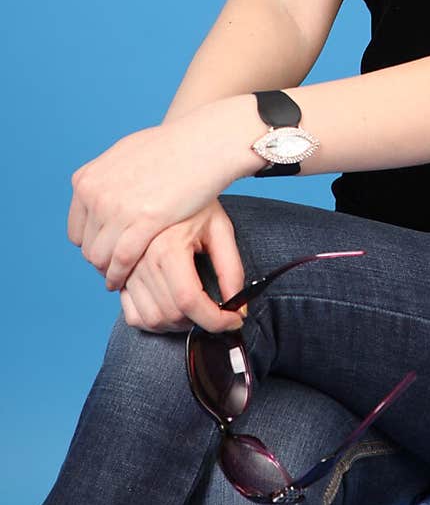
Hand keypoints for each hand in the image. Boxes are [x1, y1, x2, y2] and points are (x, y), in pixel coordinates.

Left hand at [68, 97, 256, 290]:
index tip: (109, 251)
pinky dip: (119, 275)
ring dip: (109, 271)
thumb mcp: (123, 154)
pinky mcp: (143, 221)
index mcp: (87, 179)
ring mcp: (117, 207)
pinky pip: (121, 260)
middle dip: (102, 259)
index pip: (76, 229)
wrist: (201, 143)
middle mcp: (95, 193)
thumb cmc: (171, 147)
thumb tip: (99, 191)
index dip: (93, 244)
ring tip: (122, 277)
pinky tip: (125, 280)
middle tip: (118, 268)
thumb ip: (106, 176)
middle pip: (87, 245)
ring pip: (99, 257)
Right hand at [119, 200, 247, 334]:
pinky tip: (171, 305)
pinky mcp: (118, 272)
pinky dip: (152, 320)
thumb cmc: (196, 203)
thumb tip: (238, 310)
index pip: (190, 301)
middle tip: (216, 310)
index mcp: (168, 247)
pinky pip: (131, 314)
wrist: (166, 180)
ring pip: (150, 319)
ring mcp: (125, 267)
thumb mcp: (221, 230)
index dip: (216, 320)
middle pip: (171, 314)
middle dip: (200, 321)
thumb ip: (231, 270)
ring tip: (195, 308)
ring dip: (177, 324)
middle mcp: (141, 259)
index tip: (233, 321)